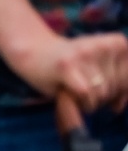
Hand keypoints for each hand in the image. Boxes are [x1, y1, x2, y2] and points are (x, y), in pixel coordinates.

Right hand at [12, 31, 127, 112]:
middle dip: (104, 97)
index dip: (123, 92)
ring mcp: (84, 54)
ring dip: (91, 102)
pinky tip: (73, 98)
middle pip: (116, 87)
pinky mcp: (66, 66)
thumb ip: (117, 84)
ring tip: (78, 94)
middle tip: (86, 92)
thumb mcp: (99, 68)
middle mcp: (102, 46)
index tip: (111, 95)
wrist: (32, 50)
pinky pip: (86, 93)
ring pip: (102, 93)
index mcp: (116, 43)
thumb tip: (119, 107)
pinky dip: (81, 102)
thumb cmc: (69, 63)